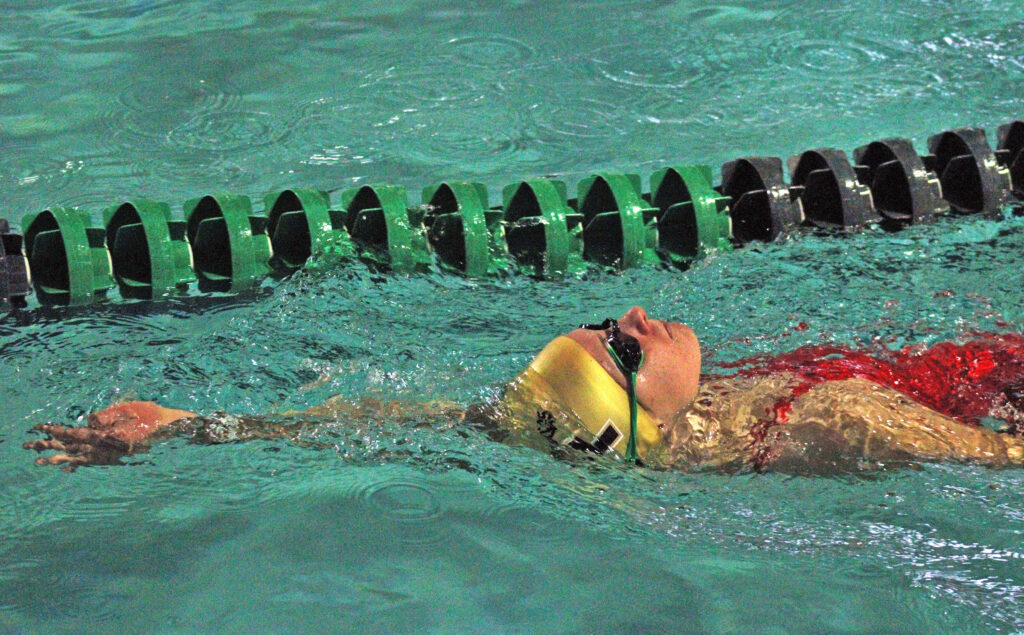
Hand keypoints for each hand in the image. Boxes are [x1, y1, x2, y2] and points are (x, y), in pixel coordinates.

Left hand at [24, 401, 196, 468]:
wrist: (171, 429)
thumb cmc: (153, 416)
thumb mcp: (130, 409)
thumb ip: (108, 416)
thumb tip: (88, 421)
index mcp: (108, 435)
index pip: (75, 433)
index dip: (56, 430)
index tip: (39, 427)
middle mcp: (106, 447)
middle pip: (71, 448)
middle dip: (48, 446)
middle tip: (27, 447)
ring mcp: (111, 453)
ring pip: (78, 457)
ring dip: (57, 458)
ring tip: (39, 462)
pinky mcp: (116, 455)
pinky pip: (93, 462)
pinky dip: (78, 464)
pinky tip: (68, 468)